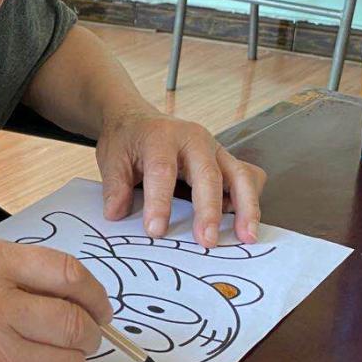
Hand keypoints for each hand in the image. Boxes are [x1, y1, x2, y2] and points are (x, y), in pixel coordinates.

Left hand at [96, 107, 266, 246]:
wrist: (139, 120)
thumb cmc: (128, 141)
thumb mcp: (112, 158)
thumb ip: (115, 187)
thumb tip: (116, 214)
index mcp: (161, 137)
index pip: (162, 171)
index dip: (160, 203)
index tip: (155, 231)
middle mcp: (194, 139)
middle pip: (208, 174)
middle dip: (208, 210)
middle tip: (207, 241)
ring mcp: (215, 149)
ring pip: (239, 175)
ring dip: (246, 207)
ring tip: (246, 237)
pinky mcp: (226, 160)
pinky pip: (247, 177)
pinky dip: (249, 200)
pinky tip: (243, 224)